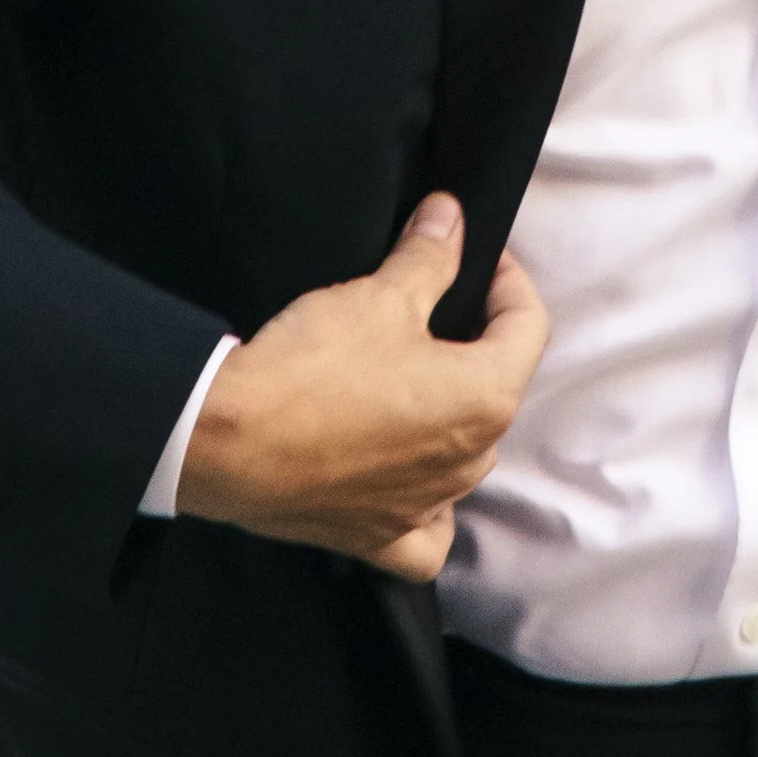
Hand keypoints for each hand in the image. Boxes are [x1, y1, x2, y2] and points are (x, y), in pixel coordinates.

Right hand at [175, 194, 548, 578]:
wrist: (230, 441)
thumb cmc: (317, 366)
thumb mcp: (380, 295)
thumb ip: (429, 257)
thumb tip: (451, 218)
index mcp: (487, 399)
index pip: (527, 326)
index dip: (507, 279)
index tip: (475, 255)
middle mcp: (470, 462)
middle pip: (495, 389)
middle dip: (474, 342)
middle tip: (434, 306)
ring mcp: (426, 507)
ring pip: (465, 456)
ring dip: (450, 414)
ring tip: (410, 376)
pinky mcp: (377, 538)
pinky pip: (425, 531)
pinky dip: (427, 508)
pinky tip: (409, 481)